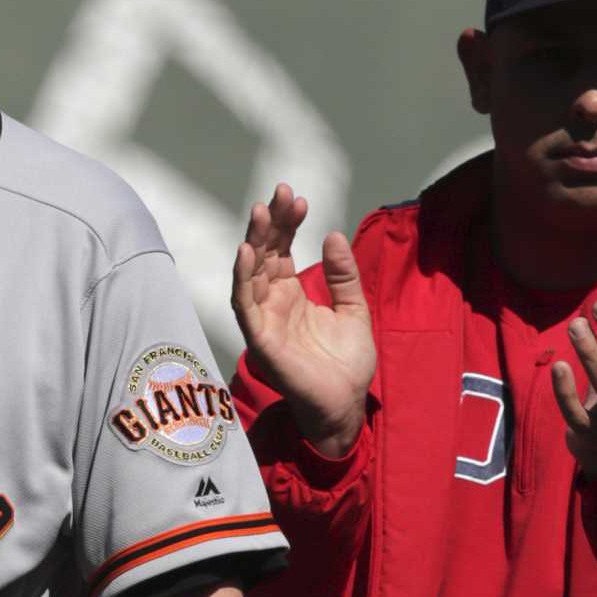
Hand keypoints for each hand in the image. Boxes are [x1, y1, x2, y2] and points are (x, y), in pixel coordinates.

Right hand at [231, 183, 374, 457]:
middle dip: (270, 222)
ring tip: (262, 212)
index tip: (298, 199)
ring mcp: (263, 318)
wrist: (346, 403)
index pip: (282, 249)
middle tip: (280, 192)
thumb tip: (333, 235)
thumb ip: (343, 276)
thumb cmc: (345, 364)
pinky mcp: (259, 337)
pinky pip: (245, 304)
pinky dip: (243, 278)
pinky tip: (248, 252)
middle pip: (264, 253)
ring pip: (250, 272)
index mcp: (292, 293)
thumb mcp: (353, 309)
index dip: (287, 223)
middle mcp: (272, 301)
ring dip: (253, 241)